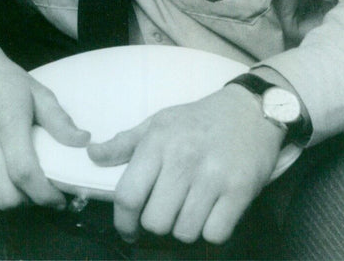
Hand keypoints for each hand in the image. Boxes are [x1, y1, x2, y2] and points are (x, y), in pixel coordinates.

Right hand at [0, 18, 89, 209]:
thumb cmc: (6, 81)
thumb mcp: (38, 92)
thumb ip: (60, 121)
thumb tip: (84, 142)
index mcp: (6, 119)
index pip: (23, 172)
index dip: (44, 194)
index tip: (59, 198)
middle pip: (5, 195)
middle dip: (28, 202)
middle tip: (42, 192)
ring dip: (12, 195)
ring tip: (24, 179)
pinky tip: (3, 168)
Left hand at [87, 85, 284, 245]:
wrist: (252, 109)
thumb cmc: (199, 119)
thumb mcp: (159, 122)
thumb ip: (125, 142)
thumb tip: (91, 154)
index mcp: (158, 141)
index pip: (128, 195)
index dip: (123, 222)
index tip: (128, 229)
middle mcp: (183, 158)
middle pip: (155, 221)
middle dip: (157, 225)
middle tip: (165, 214)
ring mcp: (213, 175)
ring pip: (184, 232)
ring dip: (185, 228)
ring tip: (190, 210)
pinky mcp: (240, 190)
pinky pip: (215, 234)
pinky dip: (211, 231)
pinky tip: (212, 213)